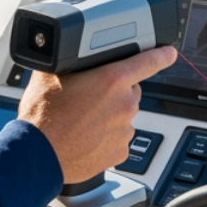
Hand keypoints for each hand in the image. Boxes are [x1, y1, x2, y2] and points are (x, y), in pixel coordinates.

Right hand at [19, 45, 176, 184]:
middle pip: (130, 90)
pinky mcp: (120, 151)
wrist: (37, 155)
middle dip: (114, 91)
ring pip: (123, 115)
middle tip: (89, 97)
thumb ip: (68, 59)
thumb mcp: (50, 75)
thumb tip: (66, 51)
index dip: (161, 55)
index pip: (149, 61)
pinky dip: (107, 136)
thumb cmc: (42, 117)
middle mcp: (124, 104)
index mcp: (112, 80)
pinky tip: (86, 136)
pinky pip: (118, 137)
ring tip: (82, 120)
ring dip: (109, 115)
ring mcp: (124, 130)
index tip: (169, 53)